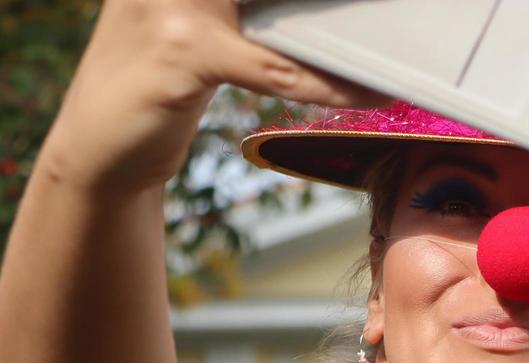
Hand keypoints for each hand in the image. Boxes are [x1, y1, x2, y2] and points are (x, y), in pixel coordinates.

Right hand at [47, 0, 385, 190]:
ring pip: (286, 16)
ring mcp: (173, 2)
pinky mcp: (185, 53)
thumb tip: (327, 10)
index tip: (369, 6)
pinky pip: (277, 70)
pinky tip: (367, 95)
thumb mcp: (199, 29)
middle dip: (333, 3)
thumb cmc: (160, 83)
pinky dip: (329, 85)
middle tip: (395, 15)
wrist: (99, 150)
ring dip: (349, 41)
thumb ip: (249, 10)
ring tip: (397, 48)